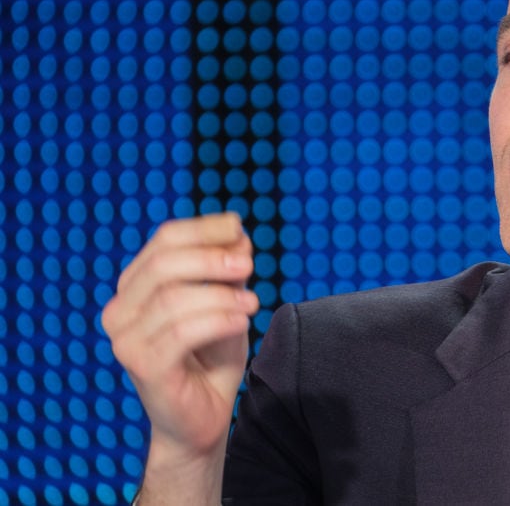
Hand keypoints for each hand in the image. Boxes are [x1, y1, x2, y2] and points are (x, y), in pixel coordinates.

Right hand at [102, 212, 258, 465]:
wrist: (203, 417)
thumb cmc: (210, 357)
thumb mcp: (224, 301)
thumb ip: (227, 269)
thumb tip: (238, 235)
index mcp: (134, 287)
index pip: (164, 240)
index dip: (204, 228)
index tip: (239, 228)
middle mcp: (120, 311)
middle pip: (164, 264)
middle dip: (212, 258)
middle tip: (249, 264)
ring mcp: (126, 341)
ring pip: (174, 298)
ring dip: (222, 295)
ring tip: (252, 303)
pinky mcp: (143, 367)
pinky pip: (182, 332)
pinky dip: (219, 321)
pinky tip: (242, 323)